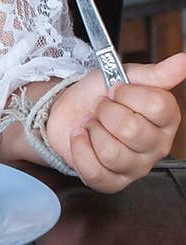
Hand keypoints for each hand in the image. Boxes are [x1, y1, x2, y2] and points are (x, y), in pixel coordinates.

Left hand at [45, 53, 185, 190]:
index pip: (156, 105)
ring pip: (112, 152)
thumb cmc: (101, 95)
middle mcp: (158, 146)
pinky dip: (80, 149)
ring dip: (92, 131)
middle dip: (106, 112)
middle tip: (100, 107)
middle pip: (132, 130)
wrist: (69, 112)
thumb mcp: (126, 76)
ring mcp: (136, 167)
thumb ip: (156, 73)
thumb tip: (183, 61)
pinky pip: (95, 172)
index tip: (115, 89)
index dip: (127, 94)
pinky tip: (80, 137)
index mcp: (167, 119)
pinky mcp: (113, 183)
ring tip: (92, 123)